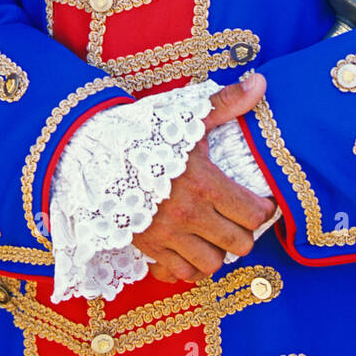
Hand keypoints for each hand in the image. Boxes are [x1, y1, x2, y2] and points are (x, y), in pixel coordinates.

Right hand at [131, 73, 275, 284]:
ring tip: (215, 234)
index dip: (264, 210)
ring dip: (217, 251)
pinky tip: (189, 247)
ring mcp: (166, 235)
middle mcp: (188, 214)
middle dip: (244, 232)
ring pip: (211, 265)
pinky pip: (179, 274)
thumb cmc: (144, 131)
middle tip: (238, 218)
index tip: (260, 201)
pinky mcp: (147, 247)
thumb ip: (227, 103)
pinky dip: (188, 266)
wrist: (92, 149)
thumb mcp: (187, 115)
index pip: (254, 215)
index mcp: (204, 183)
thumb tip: (261, 81)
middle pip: (238, 244)